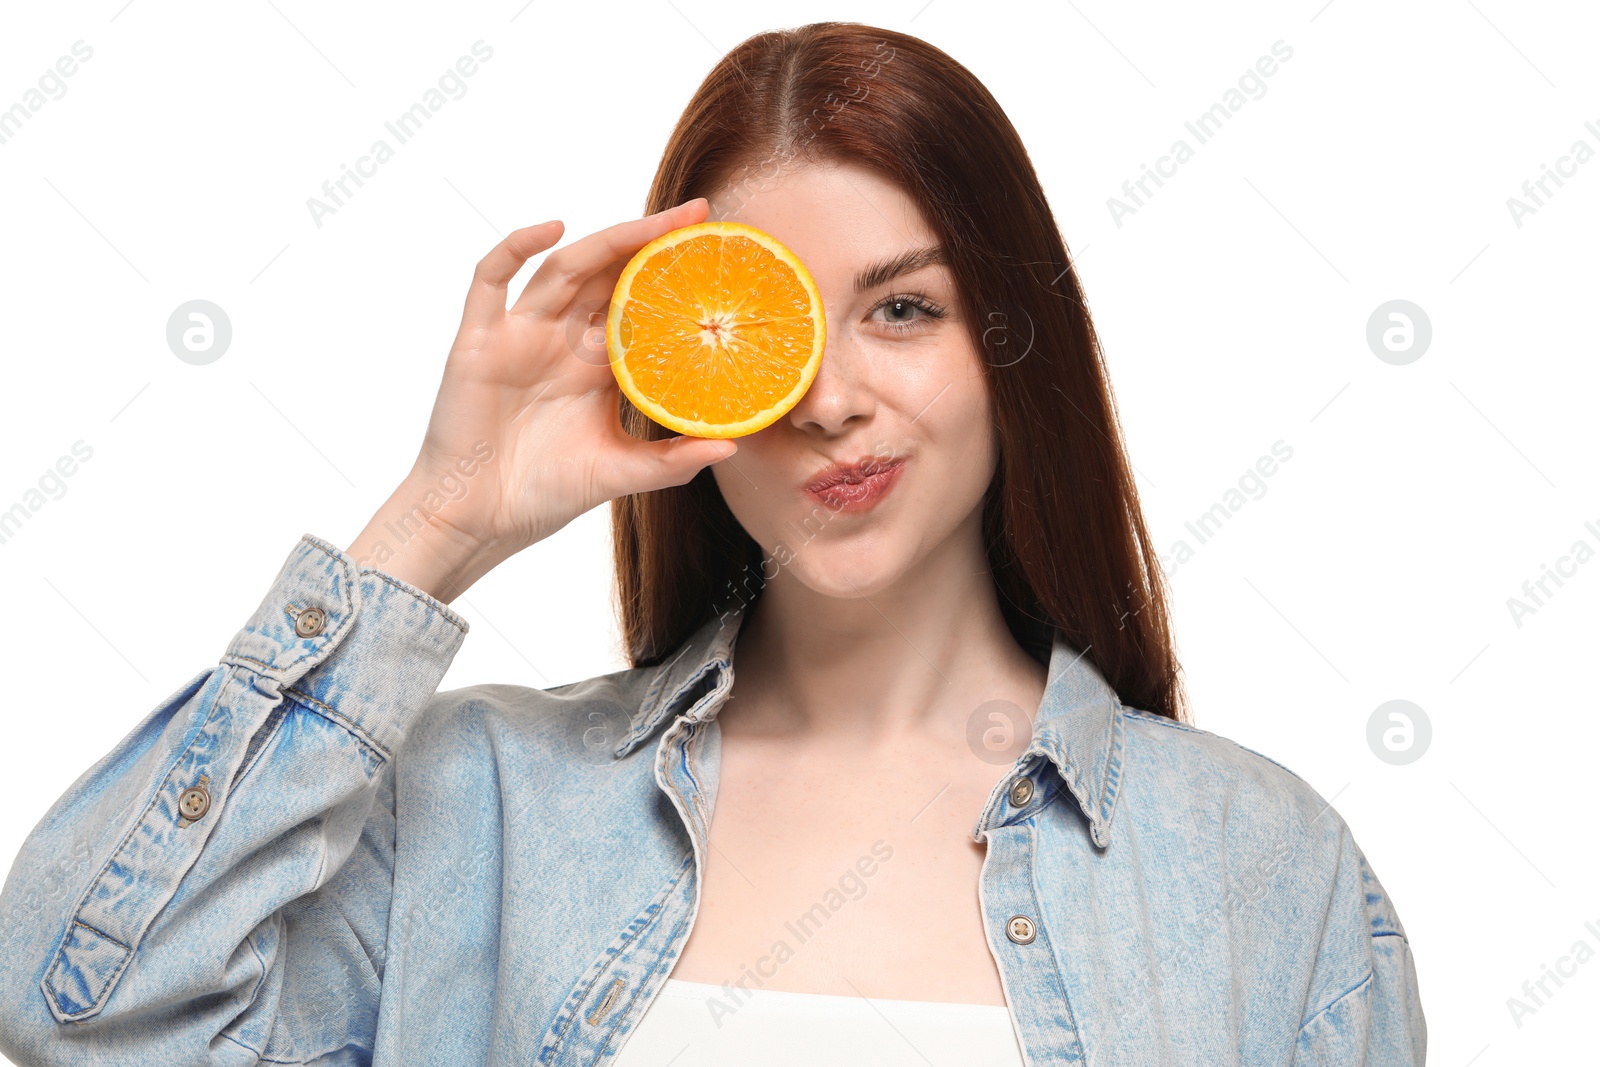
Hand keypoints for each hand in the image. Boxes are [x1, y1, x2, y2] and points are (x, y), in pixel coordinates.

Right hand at [349, 197, 736, 599]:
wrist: (478, 518)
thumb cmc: (543, 493)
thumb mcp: (620, 474)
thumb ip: (672, 461)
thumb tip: (731, 446)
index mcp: (596, 366)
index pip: (640, 306)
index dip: (672, 277)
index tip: (716, 254)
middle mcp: (561, 340)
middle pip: (608, 275)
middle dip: (649, 242)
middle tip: (697, 217)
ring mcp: (519, 335)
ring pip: (563, 270)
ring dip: (605, 241)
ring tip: (651, 224)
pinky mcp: (479, 341)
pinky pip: (491, 280)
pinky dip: (515, 247)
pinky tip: (552, 229)